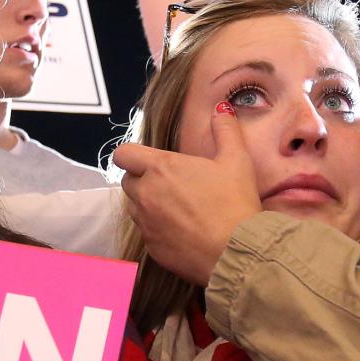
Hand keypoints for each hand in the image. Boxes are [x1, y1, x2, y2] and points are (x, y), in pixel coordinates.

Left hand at [112, 104, 262, 286]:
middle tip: (171, 184)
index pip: (123, 154)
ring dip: (148, 205)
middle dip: (143, 180)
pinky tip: (184, 231)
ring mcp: (146, 223)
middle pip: (127, 181)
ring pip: (135, 208)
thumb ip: (225, 130)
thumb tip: (221, 109)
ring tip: (179, 208)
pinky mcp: (151, 247)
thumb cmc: (235, 203)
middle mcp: (146, 194)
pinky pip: (147, 233)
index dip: (133, 155)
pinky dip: (158, 230)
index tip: (149, 161)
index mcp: (160, 168)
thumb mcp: (236, 160)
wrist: (236, 251)